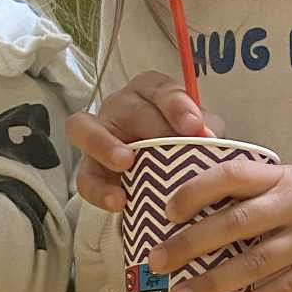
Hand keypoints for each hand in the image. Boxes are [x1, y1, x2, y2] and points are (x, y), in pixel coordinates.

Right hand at [67, 73, 221, 210]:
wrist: (166, 177)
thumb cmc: (183, 142)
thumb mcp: (200, 131)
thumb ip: (206, 129)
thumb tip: (208, 137)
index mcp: (151, 92)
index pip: (160, 88)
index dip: (176, 105)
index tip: (194, 126)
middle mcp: (120, 105)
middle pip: (127, 107)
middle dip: (148, 126)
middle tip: (165, 146)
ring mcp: (98, 133)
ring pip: (83, 128)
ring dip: (103, 144)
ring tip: (125, 163)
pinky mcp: (88, 166)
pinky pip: (84, 175)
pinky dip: (98, 189)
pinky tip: (118, 202)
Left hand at [145, 160, 291, 291]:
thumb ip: (259, 193)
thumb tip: (196, 217)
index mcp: (286, 177)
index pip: (234, 174)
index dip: (196, 190)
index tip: (167, 210)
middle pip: (236, 223)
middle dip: (190, 243)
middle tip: (156, 261)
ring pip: (256, 263)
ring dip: (213, 283)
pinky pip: (285, 291)